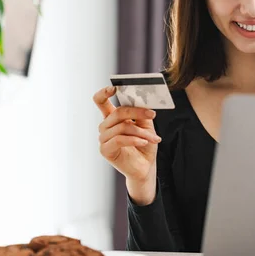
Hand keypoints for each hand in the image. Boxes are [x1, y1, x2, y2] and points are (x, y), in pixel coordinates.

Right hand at [93, 86, 160, 203]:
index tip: (114, 88)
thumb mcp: (145, 125)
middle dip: (137, 112)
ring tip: (154, 138)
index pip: (100, 101)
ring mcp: (103, 138)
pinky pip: (119, 140)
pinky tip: (144, 142)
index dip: (104, 92)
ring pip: (121, 127)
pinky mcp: (105, 150)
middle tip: (152, 115)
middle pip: (117, 113)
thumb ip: (140, 113)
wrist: (145, 167)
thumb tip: (141, 100)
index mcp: (112, 117)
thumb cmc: (144, 144)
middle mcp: (105, 126)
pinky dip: (134, 139)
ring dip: (141, 132)